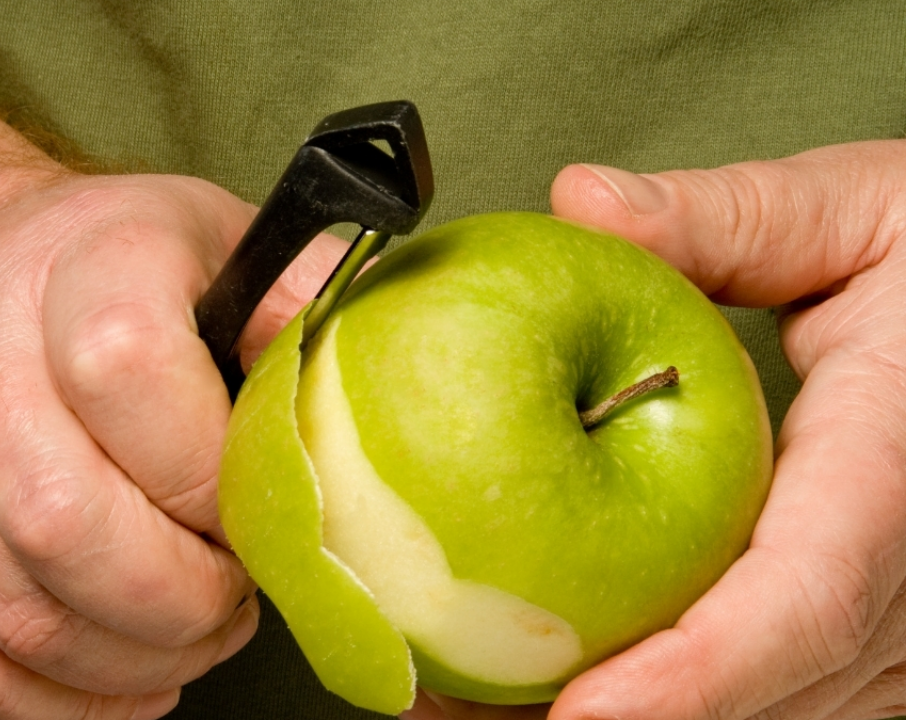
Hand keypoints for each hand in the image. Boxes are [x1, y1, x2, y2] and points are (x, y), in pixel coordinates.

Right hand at [0, 172, 344, 719]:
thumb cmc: (89, 263)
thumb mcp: (206, 235)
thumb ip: (297, 298)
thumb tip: (368, 378)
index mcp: (76, 262)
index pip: (128, 373)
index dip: (210, 476)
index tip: (253, 507)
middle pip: (61, 522)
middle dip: (180, 600)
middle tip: (231, 597)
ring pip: (12, 612)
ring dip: (128, 660)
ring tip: (186, 636)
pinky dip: (52, 702)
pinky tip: (116, 679)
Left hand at [404, 140, 905, 719]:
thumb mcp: (862, 214)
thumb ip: (733, 217)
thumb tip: (584, 205)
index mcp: (899, 468)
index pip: (803, 601)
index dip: (694, 675)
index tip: (580, 713)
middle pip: (762, 694)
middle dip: (605, 717)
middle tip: (442, 703)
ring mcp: (905, 630)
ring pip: (767, 715)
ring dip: (623, 719)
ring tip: (463, 698)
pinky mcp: (877, 642)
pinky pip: (774, 698)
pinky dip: (663, 701)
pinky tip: (558, 679)